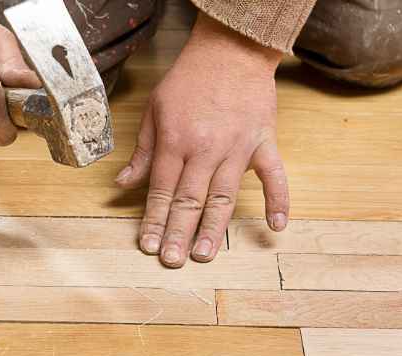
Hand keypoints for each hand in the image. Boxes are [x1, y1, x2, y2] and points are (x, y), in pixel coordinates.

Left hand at [115, 12, 289, 267]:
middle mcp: (205, 149)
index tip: (147, 245)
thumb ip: (142, 152)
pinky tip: (277, 227)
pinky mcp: (263, 142)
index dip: (153, 220)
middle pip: (189, 200)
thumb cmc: (188, 79)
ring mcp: (237, 148)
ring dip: (214, 229)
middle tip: (172, 260)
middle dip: (178, 233)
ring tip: (205, 256)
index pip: (161, 189)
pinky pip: (274, 176)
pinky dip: (278, 201)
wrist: (231, 50)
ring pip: (224, 196)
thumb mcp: (154, 110)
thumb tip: (123, 184)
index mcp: (175, 141)